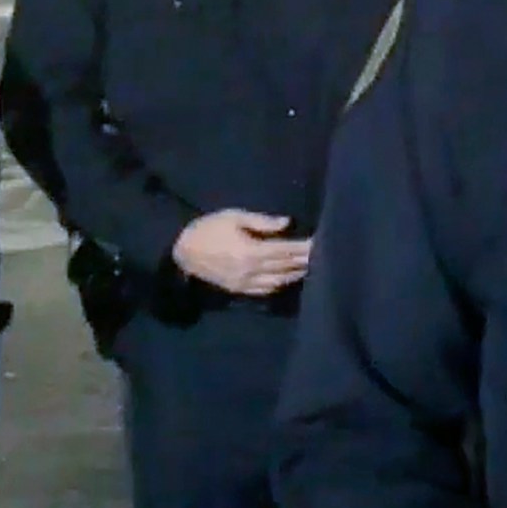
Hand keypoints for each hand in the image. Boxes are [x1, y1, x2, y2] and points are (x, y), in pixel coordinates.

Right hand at [172, 210, 310, 296]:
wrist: (182, 250)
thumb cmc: (208, 228)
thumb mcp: (233, 217)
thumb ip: (261, 222)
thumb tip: (287, 223)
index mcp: (251, 251)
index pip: (286, 251)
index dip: (305, 247)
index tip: (320, 242)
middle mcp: (252, 271)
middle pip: (286, 267)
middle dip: (306, 260)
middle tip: (324, 254)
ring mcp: (245, 283)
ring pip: (279, 281)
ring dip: (297, 274)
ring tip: (313, 266)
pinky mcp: (239, 290)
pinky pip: (266, 290)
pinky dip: (281, 284)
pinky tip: (291, 277)